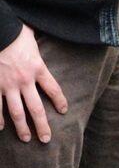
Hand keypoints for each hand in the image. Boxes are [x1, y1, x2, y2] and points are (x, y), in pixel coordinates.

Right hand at [0, 25, 66, 142]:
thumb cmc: (11, 28)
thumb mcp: (28, 34)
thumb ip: (34, 43)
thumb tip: (41, 32)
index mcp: (37, 67)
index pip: (54, 89)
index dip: (60, 101)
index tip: (63, 111)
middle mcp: (24, 80)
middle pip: (37, 109)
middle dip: (42, 126)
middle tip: (45, 139)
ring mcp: (7, 84)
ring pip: (17, 112)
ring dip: (22, 127)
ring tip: (25, 139)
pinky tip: (0, 128)